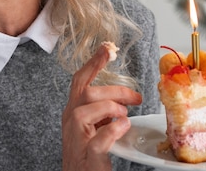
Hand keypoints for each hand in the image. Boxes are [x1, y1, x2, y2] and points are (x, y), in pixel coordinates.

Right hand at [62, 45, 141, 170]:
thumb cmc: (87, 157)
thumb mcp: (92, 129)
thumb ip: (101, 113)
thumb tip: (121, 99)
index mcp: (72, 112)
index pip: (80, 81)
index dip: (93, 63)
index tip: (107, 48)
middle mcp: (70, 123)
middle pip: (86, 92)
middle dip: (114, 90)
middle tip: (135, 98)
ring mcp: (76, 141)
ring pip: (85, 111)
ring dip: (111, 108)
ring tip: (124, 116)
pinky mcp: (87, 158)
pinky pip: (99, 139)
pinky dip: (114, 130)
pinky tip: (124, 127)